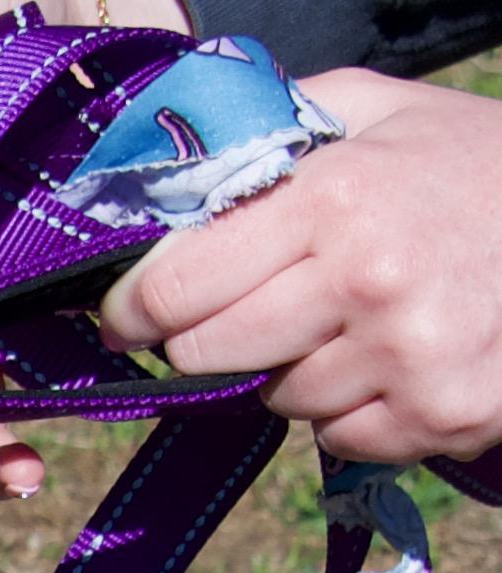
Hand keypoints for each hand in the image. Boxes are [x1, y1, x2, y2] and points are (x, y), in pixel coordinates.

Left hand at [98, 70, 501, 462]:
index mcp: (335, 202)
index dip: (133, 309)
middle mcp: (368, 284)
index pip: (171, 290)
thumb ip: (272, 130)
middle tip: (252, 310)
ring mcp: (410, 357)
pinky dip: (354, 407)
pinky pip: (341, 437)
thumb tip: (165, 171)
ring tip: (356, 319)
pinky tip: (398, 356)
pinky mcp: (443, 415)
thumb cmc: (475, 163)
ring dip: (294, 370)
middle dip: (211, 338)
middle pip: (207, 356)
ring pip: (276, 400)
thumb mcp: (377, 113)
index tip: (127, 314)